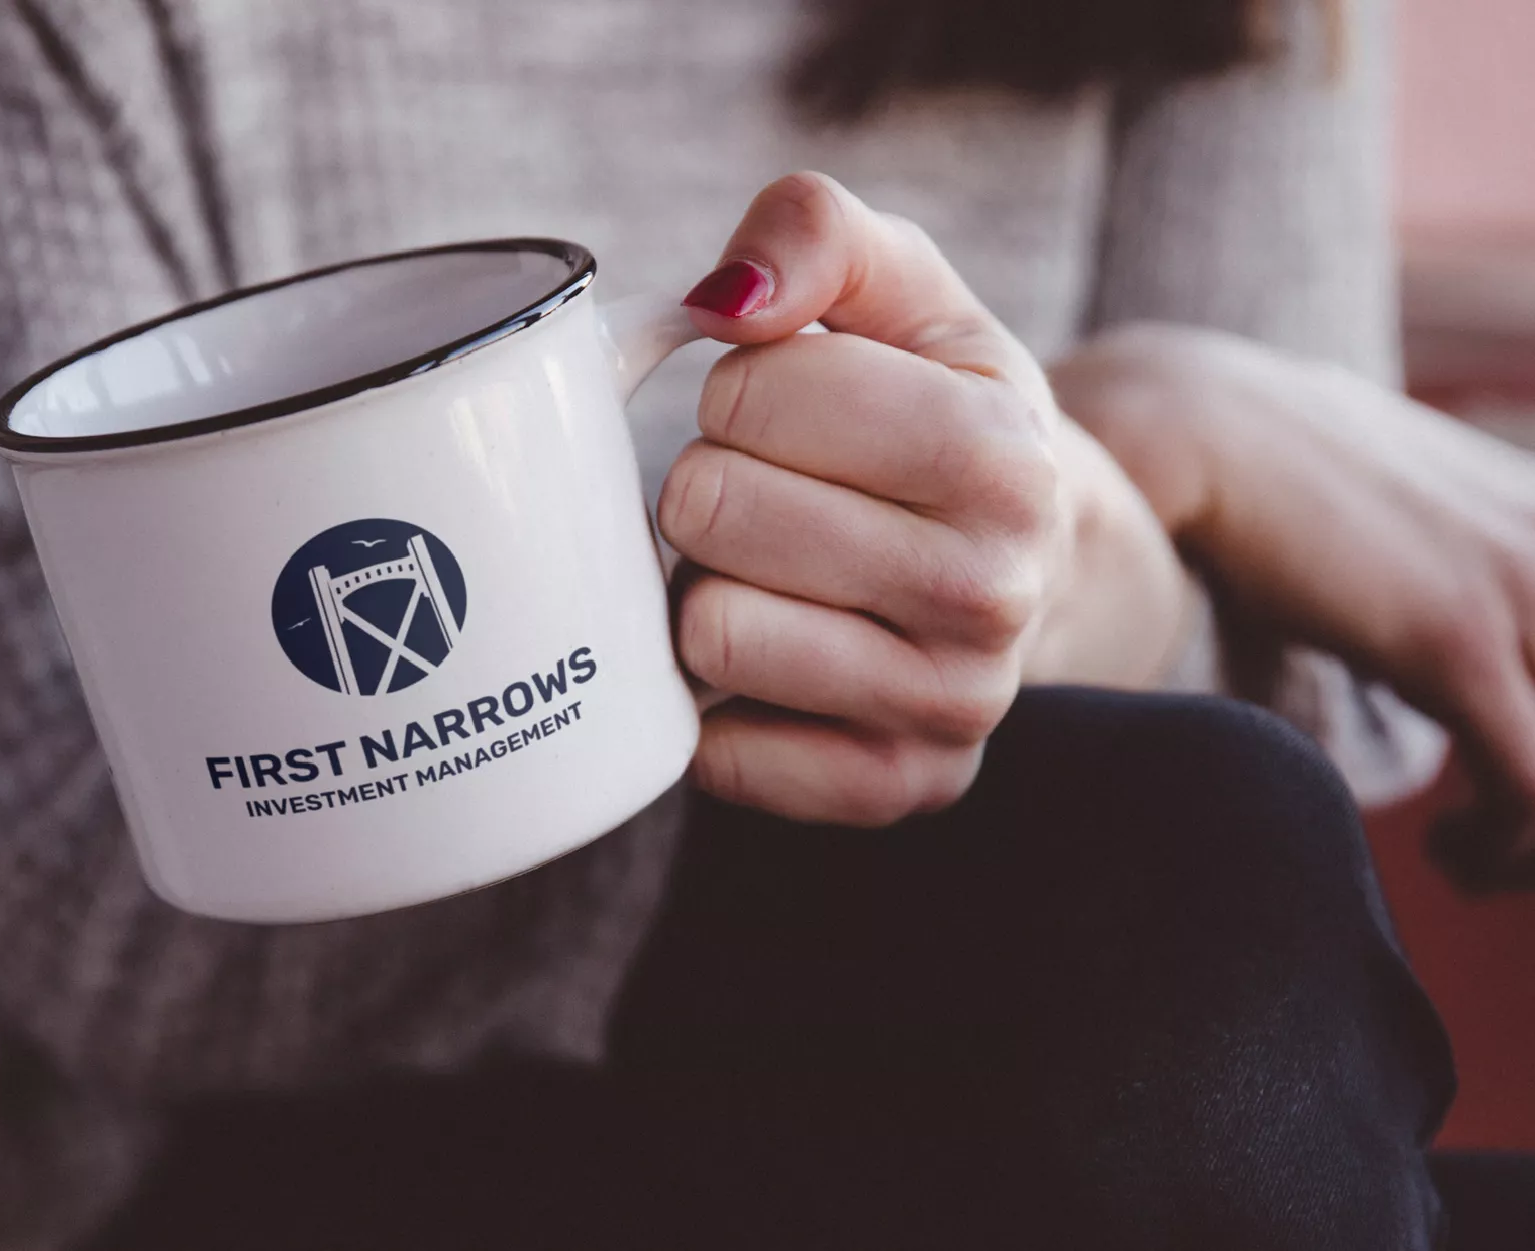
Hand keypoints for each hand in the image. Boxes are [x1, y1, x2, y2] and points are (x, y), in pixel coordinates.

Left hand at [661, 173, 1189, 824]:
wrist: (1038, 559)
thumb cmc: (940, 412)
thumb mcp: (906, 292)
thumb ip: (817, 232)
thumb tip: (724, 299)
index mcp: (1004, 454)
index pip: (752, 391)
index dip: (741, 385)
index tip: (789, 405)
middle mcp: (994, 592)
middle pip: (712, 508)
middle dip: (711, 481)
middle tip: (770, 492)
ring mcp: (949, 706)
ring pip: (707, 633)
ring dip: (706, 587)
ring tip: (772, 571)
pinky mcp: (894, 786)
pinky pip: (724, 755)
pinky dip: (715, 701)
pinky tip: (776, 655)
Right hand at [1055, 323, 1534, 862]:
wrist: (1193, 426)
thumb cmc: (1263, 482)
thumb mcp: (1388, 520)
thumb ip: (1433, 571)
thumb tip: (1402, 651)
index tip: (1502, 802)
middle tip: (1496, 847)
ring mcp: (1523, 584)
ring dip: (1532, 848)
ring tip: (1466, 859)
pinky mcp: (1457, 638)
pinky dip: (1500, 850)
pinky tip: (1443, 851)